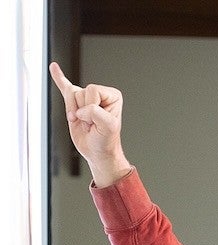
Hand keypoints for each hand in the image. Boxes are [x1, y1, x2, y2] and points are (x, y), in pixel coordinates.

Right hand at [49, 62, 131, 186]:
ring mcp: (85, 99)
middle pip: (81, 92)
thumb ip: (96, 112)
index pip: (93, 90)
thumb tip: (80, 110)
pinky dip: (59, 77)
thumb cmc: (106, 141)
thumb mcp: (107, 127)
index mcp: (112, 95)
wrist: (97, 153)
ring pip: (71, 95)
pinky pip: (64, 86)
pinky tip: (54, 68)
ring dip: (74, 112)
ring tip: (84, 123)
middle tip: (91, 124)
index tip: (97, 122)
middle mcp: (99, 94)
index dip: (92, 108)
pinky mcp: (74, 104)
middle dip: (83, 111)